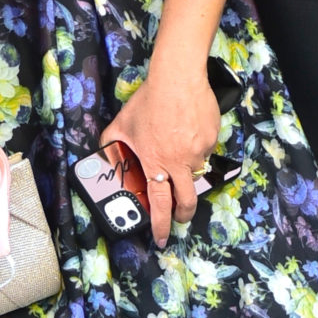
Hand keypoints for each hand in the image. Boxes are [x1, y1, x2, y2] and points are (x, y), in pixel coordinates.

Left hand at [100, 65, 221, 248]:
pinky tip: (188, 130)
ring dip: (186, 170)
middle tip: (179, 217)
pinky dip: (196, 147)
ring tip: (176, 147)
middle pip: (186, 201)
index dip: (161, 225)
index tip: (162, 238)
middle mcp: (179, 163)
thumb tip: (104, 159)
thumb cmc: (148, 101)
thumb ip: (111, 145)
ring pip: (195, 172)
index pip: (159, 204)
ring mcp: (199, 153)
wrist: (177, 79)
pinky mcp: (212, 141)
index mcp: (155, 163)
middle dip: (183, 214)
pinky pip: (205, 152)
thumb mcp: (121, 125)